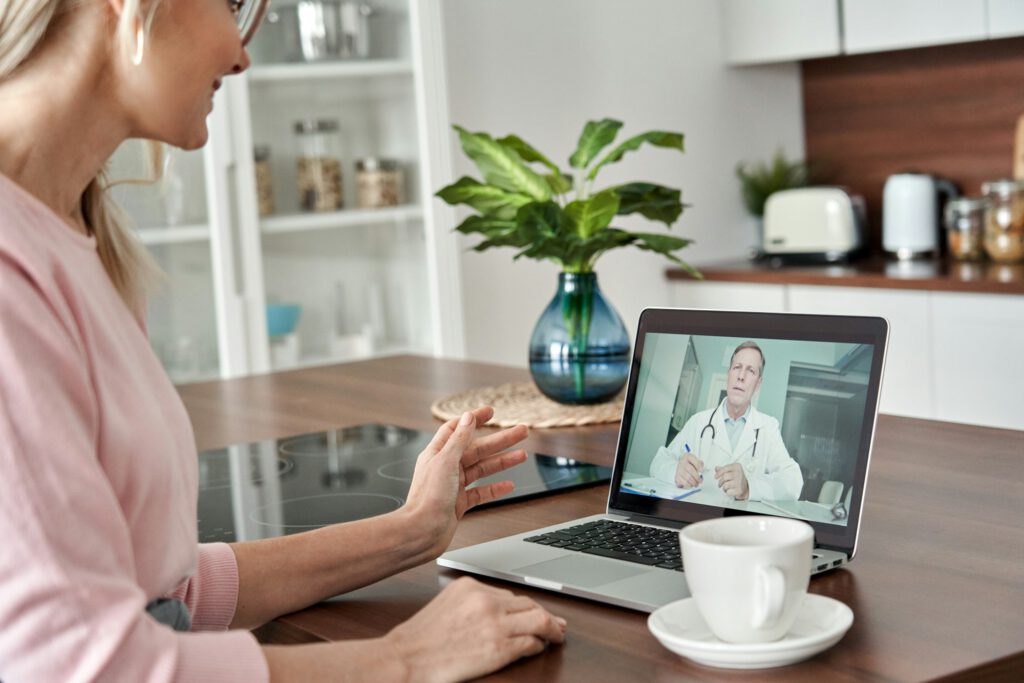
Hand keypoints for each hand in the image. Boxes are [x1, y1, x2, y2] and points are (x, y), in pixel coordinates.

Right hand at [386, 577, 565, 682]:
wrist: (407, 658)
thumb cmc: (421, 637)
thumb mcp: (447, 604)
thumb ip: (473, 602)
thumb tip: (499, 610)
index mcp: (471, 586)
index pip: (509, 594)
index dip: (526, 606)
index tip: (535, 610)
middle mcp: (486, 600)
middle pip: (528, 603)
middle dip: (546, 614)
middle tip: (558, 624)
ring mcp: (495, 623)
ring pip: (538, 619)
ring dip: (551, 628)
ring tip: (557, 635)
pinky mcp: (500, 647)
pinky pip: (530, 643)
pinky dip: (539, 645)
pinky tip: (539, 648)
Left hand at [404, 407, 528, 556]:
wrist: (422, 532)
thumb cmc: (428, 498)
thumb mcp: (445, 461)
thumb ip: (459, 439)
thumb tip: (467, 417)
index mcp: (438, 453)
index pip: (458, 428)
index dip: (474, 419)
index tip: (490, 412)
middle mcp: (446, 467)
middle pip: (477, 448)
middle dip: (500, 440)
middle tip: (521, 431)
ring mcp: (454, 486)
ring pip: (483, 469)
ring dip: (503, 462)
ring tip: (522, 455)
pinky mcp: (460, 503)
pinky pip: (482, 492)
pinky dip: (495, 488)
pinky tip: (508, 485)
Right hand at [674, 453, 703, 487]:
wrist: (681, 467)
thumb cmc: (690, 464)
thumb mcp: (695, 461)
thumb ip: (700, 463)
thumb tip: (701, 469)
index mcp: (687, 457)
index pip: (693, 460)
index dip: (699, 466)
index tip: (702, 471)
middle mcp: (682, 462)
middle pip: (691, 470)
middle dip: (697, 477)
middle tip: (700, 481)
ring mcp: (678, 470)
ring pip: (688, 477)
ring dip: (694, 482)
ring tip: (696, 483)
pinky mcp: (677, 477)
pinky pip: (684, 482)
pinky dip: (689, 485)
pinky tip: (691, 485)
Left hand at [714, 463, 748, 499]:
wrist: (746, 486)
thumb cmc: (737, 477)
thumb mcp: (731, 470)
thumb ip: (723, 469)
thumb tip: (716, 468)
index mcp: (736, 466)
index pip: (724, 469)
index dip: (718, 473)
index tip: (715, 477)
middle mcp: (739, 473)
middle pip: (724, 477)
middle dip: (720, 482)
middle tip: (720, 484)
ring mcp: (740, 482)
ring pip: (725, 485)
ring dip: (724, 487)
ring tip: (726, 487)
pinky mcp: (739, 490)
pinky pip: (728, 492)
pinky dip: (727, 492)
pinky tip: (730, 490)